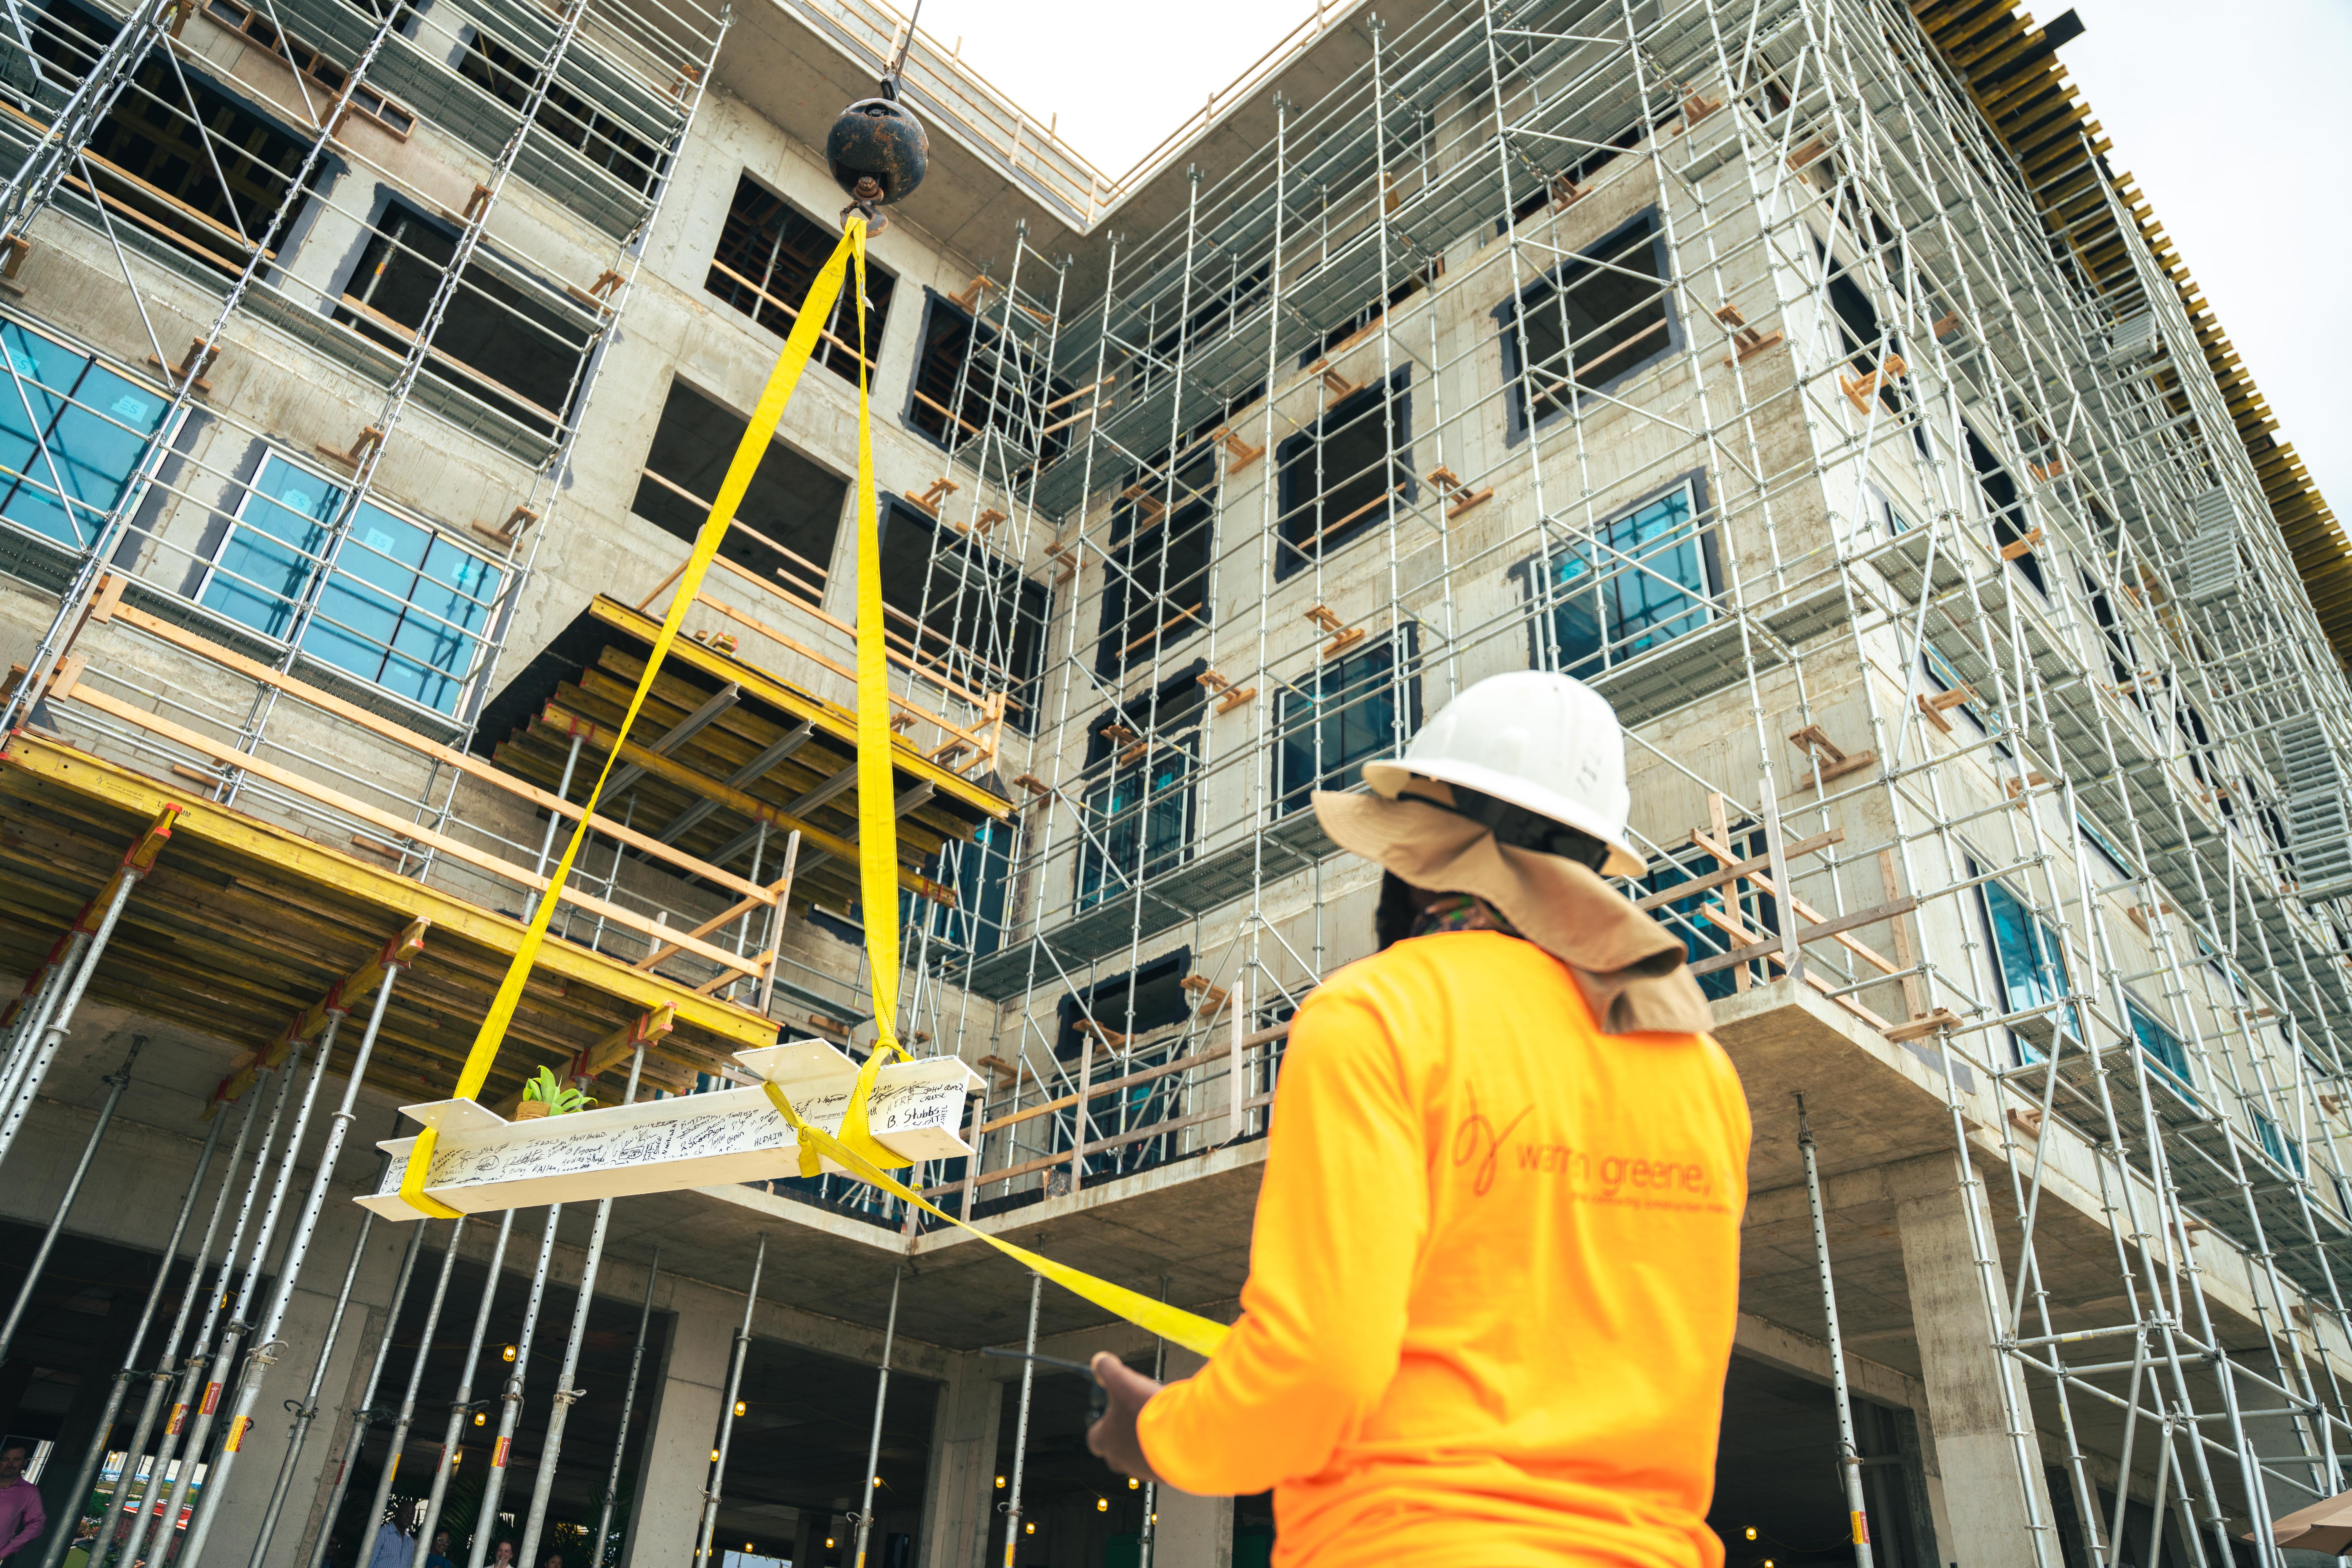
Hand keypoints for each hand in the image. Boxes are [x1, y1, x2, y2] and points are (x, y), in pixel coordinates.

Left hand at [1085, 1352, 1164, 1483]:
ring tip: (1159, 1424)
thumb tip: (1098, 1361)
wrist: (1182, 1436)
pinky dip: (1164, 1451)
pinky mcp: (1162, 1474)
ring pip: (1139, 1457)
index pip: (1095, 1438)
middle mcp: (1121, 1459)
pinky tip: (1173, 1435)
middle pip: (1117, 1450)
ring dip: (1146, 1443)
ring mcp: (1141, 1469)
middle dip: (1125, 1435)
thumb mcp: (1122, 1381)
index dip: (1102, 1425)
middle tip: (1138, 1417)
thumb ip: (1107, 1369)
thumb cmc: (1146, 1412)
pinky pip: (1159, 1463)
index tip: (1112, 1413)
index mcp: (1106, 1441)